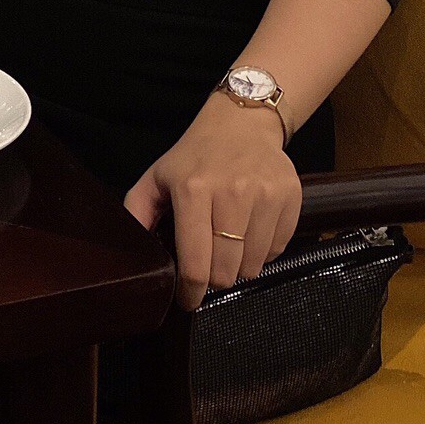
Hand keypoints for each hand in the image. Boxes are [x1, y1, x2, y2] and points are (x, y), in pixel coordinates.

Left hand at [124, 93, 301, 310]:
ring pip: (254, 265)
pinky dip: (263, 251)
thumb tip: (134, 254)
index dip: (191, 292)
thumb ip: (137, 213)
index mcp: (193, 191)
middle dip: (215, 279)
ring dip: (240, 265)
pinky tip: (250, 232)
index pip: (197, 264)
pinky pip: (278, 248)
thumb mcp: (156, 178)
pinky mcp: (290, 196)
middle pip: (226, 271)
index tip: (189, 300)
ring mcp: (265, 194)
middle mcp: (232, 192)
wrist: (241, 123)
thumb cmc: (194, 156)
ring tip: (229, 245)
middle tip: (209, 266)